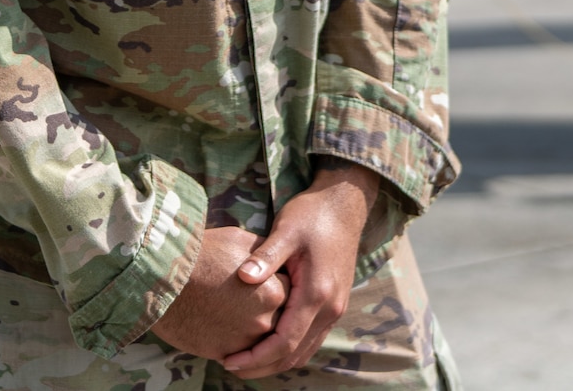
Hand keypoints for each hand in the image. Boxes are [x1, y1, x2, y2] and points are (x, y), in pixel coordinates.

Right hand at [150, 226, 289, 360]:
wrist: (162, 277)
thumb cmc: (200, 253)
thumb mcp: (238, 241)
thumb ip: (263, 254)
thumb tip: (272, 258)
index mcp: (274, 291)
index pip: (288, 292)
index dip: (275, 284)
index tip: (263, 281)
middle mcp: (265, 320)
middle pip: (277, 319)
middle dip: (266, 309)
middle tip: (250, 299)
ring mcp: (245, 340)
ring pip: (259, 340)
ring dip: (252, 330)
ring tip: (235, 313)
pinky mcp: (224, 353)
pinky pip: (239, 353)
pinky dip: (234, 344)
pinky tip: (222, 326)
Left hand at [219, 162, 385, 377]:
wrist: (344, 204)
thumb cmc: (311, 214)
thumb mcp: (285, 230)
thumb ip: (266, 257)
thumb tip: (242, 277)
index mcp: (317, 293)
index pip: (285, 341)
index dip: (256, 356)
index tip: (228, 361)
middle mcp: (330, 308)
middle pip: (295, 354)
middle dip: (263, 366)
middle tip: (229, 367)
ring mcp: (334, 308)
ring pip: (305, 350)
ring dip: (276, 362)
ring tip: (244, 362)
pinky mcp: (333, 304)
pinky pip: (311, 338)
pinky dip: (289, 349)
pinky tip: (267, 346)